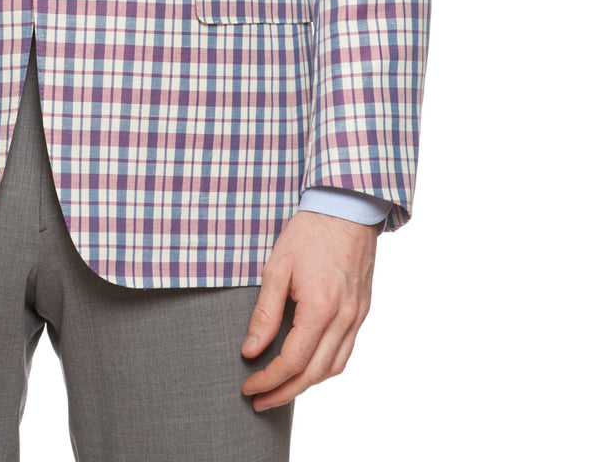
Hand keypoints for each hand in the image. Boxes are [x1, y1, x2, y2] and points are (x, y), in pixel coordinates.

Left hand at [240, 209, 378, 410]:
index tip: (248, 386)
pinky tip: (306, 366)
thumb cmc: (309, 233)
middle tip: (259, 401)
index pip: (293, 361)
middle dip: (285, 392)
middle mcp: (345, 319)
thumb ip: (265, 312)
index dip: (268, 380)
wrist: (346, 209)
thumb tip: (251, 350)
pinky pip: (345, 351)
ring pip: (333, 367)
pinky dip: (324, 367)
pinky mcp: (362, 311)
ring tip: (279, 389)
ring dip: (306, 385)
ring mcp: (358, 317)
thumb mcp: (277, 267)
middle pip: (314, 374)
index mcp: (321, 309)